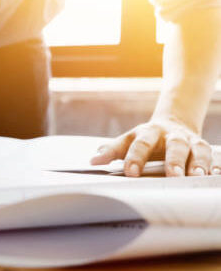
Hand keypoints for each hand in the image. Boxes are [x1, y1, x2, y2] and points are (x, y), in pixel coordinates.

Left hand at [90, 117, 218, 176]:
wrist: (173, 124)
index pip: (140, 144)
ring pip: (198, 150)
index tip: (131, 172)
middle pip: (174, 145)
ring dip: (199, 163)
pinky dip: (216, 166)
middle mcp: (172, 136)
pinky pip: (214, 157)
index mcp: (148, 133)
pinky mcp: (205, 149)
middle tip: (173, 175)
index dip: (135, 158)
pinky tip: (215, 176)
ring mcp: (191, 142)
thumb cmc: (146, 138)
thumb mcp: (128, 140)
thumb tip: (93, 160)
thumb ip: (111, 150)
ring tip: (197, 177)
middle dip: (174, 160)